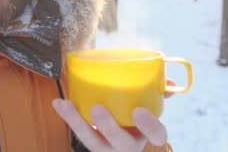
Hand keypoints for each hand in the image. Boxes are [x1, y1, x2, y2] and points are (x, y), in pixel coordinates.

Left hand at [52, 100, 166, 151]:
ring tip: (65, 104)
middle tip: (97, 108)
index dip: (150, 126)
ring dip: (77, 122)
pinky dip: (67, 118)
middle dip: (109, 126)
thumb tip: (170, 82)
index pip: (156, 136)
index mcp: (148, 138)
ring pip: (92, 140)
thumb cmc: (137, 120)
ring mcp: (108, 148)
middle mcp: (128, 147)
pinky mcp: (92, 142)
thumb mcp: (151, 112)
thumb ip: (158, 95)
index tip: (140, 111)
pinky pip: (79, 133)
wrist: (122, 144)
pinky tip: (57, 103)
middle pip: (120, 142)